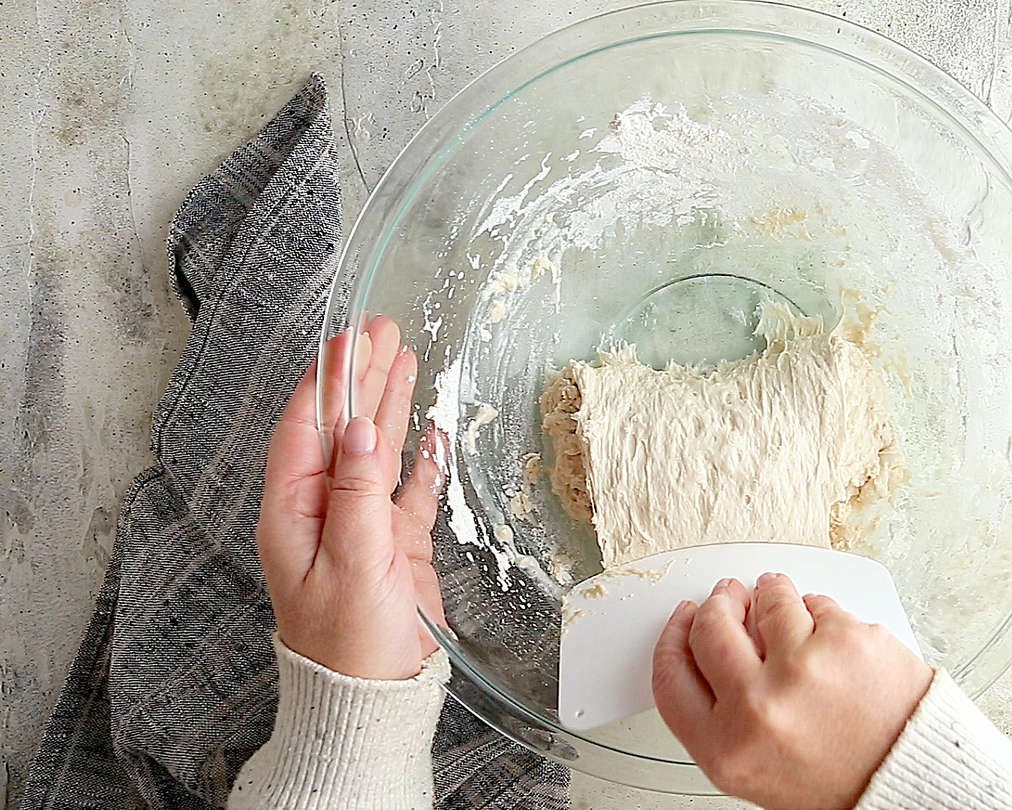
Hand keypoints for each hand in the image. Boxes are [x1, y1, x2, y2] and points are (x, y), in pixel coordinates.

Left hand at [257, 316, 447, 679]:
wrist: (375, 696)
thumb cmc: (350, 641)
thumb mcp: (352, 561)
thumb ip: (357, 490)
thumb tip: (361, 427)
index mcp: (294, 513)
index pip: (307, 429)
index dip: (328, 381)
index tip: (350, 339)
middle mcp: (324, 511)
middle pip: (341, 429)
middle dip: (360, 377)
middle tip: (382, 328)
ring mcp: (363, 525)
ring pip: (376, 450)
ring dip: (390, 404)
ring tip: (406, 356)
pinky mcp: (396, 544)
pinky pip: (409, 488)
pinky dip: (422, 457)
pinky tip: (431, 428)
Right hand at [652, 573, 932, 809]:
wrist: (910, 780)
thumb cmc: (841, 779)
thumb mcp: (758, 767)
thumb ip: (725, 714)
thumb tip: (712, 641)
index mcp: (726, 749)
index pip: (673, 676)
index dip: (675, 638)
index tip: (686, 619)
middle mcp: (757, 708)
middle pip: (711, 628)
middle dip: (720, 603)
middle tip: (730, 596)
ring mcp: (802, 669)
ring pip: (768, 600)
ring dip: (772, 594)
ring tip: (788, 607)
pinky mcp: (845, 640)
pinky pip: (818, 603)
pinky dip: (820, 611)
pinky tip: (829, 635)